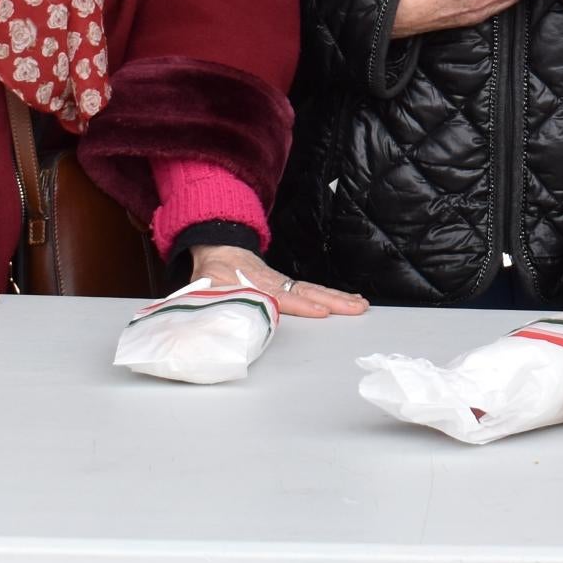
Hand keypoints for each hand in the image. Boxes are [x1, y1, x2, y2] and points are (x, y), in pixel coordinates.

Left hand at [188, 243, 369, 318]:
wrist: (221, 248)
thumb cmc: (213, 270)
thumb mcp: (204, 283)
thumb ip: (204, 297)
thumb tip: (202, 313)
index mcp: (257, 286)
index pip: (283, 297)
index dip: (302, 304)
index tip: (320, 311)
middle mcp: (276, 284)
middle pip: (308, 292)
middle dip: (334, 301)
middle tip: (356, 308)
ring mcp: (284, 283)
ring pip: (315, 290)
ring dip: (339, 298)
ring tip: (360, 305)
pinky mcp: (288, 285)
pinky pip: (312, 290)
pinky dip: (332, 295)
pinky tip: (347, 301)